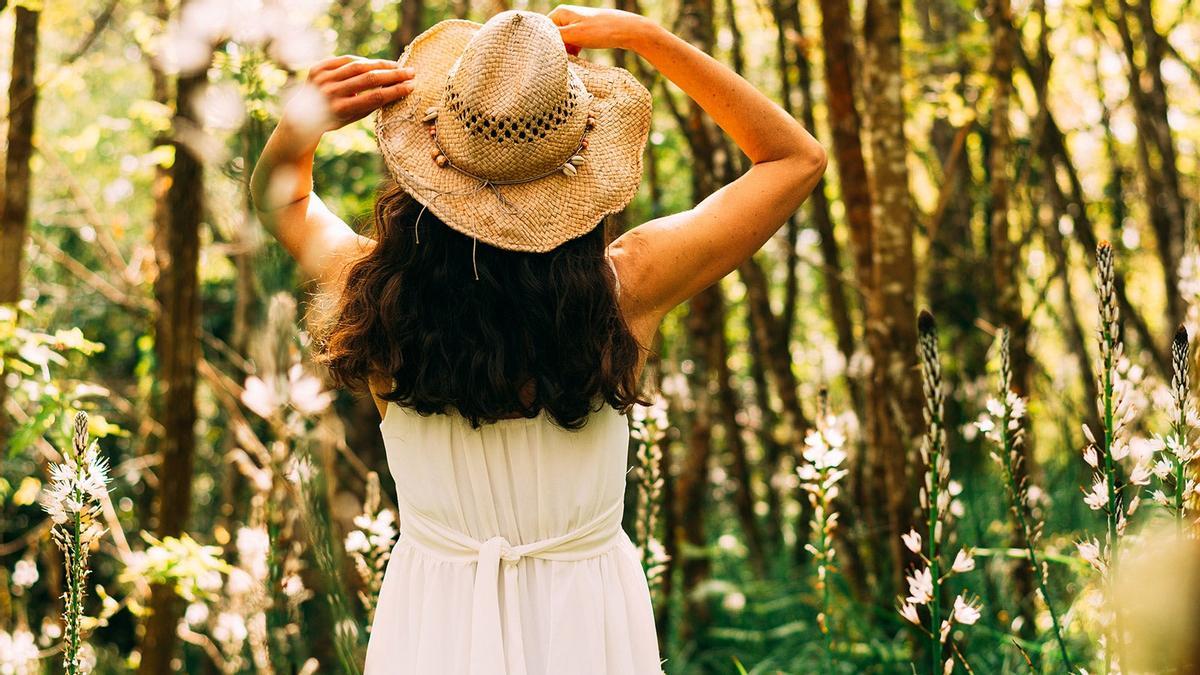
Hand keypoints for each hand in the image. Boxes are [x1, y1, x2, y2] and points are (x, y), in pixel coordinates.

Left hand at [286, 55, 415, 137]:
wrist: (301, 116)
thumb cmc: (333, 119)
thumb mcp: (352, 118)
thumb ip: (370, 104)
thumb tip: (395, 89)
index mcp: (341, 109)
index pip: (375, 97)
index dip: (395, 91)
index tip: (411, 86)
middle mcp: (331, 92)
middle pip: (369, 79)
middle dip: (393, 75)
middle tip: (411, 72)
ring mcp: (323, 78)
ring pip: (358, 66)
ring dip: (380, 65)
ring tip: (396, 66)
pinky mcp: (318, 68)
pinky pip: (344, 60)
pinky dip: (361, 61)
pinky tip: (375, 64)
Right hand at [547, 5, 654, 54]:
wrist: (627, 30)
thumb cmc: (601, 31)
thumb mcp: (574, 35)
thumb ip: (555, 38)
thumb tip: (539, 43)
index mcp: (560, 13)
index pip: (543, 31)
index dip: (544, 44)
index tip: (548, 57)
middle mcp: (566, 16)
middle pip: (553, 37)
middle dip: (556, 49)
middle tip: (561, 62)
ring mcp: (576, 24)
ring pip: (563, 42)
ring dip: (565, 53)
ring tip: (570, 62)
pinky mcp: (584, 32)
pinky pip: (573, 44)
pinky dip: (573, 52)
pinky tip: (577, 60)